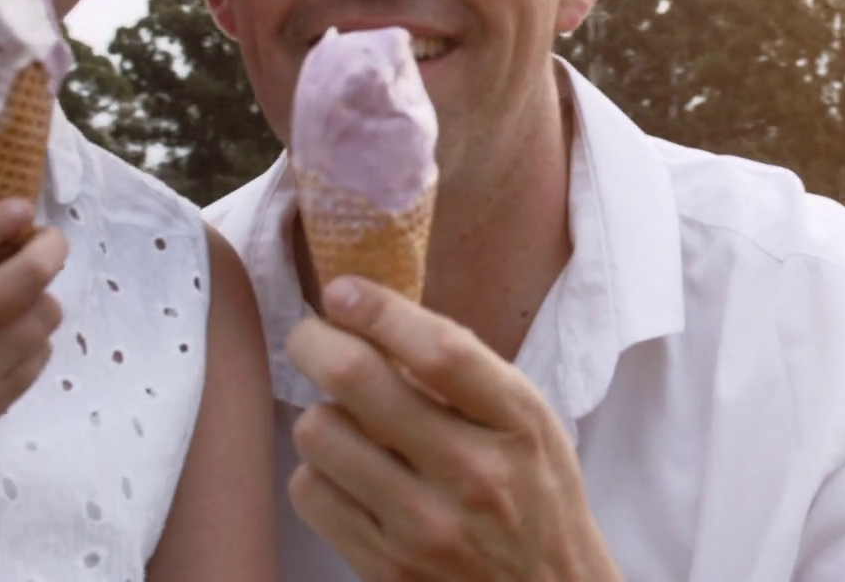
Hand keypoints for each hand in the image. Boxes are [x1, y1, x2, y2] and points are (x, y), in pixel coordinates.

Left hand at [285, 277, 619, 581]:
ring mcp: (425, 527)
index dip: (379, 309)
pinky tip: (348, 474)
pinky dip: (318, 471)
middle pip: (359, 380)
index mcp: (518, 424)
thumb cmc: (534, 496)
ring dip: (321, 415)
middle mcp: (473, 475)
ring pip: (319, 433)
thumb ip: (466, 373)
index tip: (344, 291)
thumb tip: (372, 317)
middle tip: (313, 337)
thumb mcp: (528, 422)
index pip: (441, 350)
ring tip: (345, 421)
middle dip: (316, 342)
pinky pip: (310, 491)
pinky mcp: (385, 568)